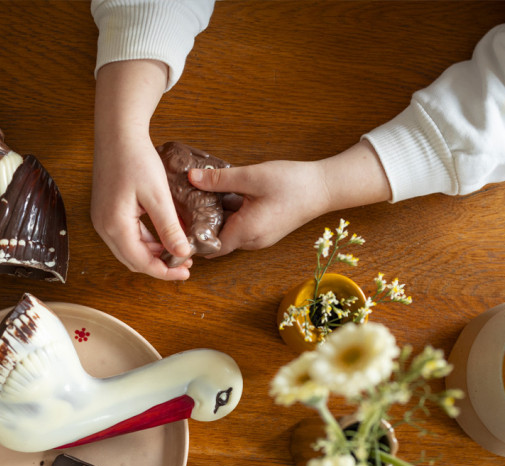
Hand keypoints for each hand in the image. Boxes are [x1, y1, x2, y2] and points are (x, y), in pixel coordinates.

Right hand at [91, 60, 191, 279]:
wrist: (117, 134)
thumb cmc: (136, 159)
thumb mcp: (158, 195)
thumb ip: (169, 227)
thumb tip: (182, 253)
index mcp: (115, 225)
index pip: (141, 262)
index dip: (164, 271)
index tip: (185, 272)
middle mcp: (104, 227)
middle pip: (133, 260)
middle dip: (159, 265)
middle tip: (185, 264)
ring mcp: (102, 220)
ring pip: (129, 250)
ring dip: (152, 254)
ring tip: (178, 251)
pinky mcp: (105, 212)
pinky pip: (126, 236)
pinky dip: (145, 242)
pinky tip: (163, 236)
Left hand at [189, 140, 391, 255]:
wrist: (325, 187)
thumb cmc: (292, 183)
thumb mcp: (252, 177)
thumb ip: (219, 180)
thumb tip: (191, 178)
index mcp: (246, 233)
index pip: (210, 248)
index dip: (193, 240)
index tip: (179, 225)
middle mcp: (252, 242)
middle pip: (217, 242)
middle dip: (202, 228)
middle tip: (186, 207)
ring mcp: (260, 238)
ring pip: (229, 234)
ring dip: (217, 220)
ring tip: (202, 199)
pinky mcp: (266, 231)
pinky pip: (241, 228)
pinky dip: (231, 217)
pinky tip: (226, 197)